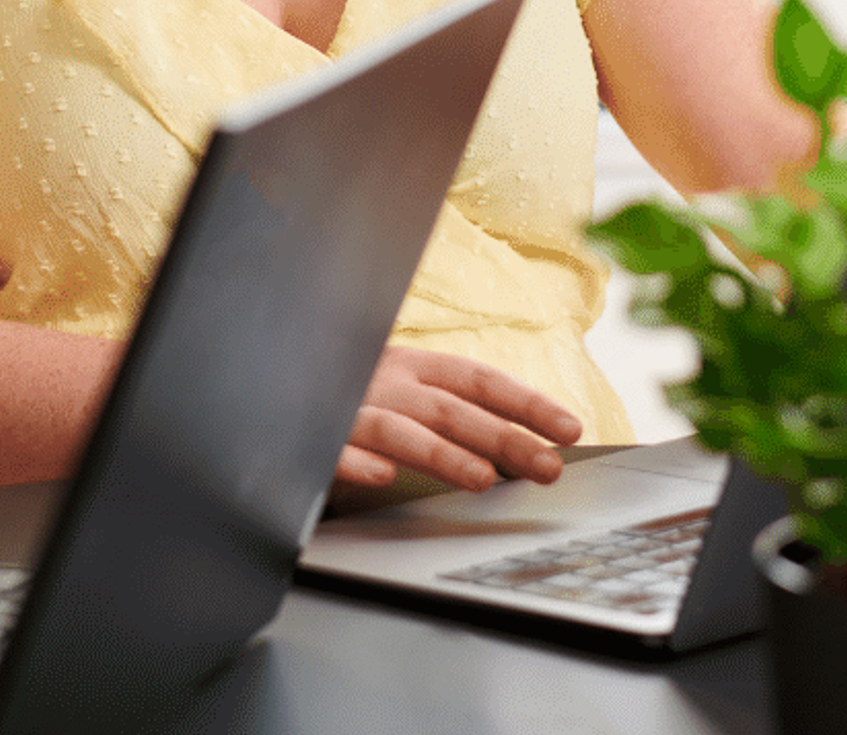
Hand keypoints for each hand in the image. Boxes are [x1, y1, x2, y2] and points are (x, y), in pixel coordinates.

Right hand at [333, 346, 582, 494]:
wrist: (276, 378)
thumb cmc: (352, 396)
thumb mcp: (403, 393)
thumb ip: (450, 416)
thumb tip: (519, 449)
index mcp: (412, 367)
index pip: (479, 380)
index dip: (525, 402)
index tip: (570, 429)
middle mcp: (385, 383)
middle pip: (451, 409)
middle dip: (503, 437)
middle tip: (548, 467)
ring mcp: (347, 408)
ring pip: (399, 430)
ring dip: (441, 454)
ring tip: (482, 480)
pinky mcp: (311, 437)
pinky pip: (332, 449)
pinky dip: (355, 462)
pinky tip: (381, 477)